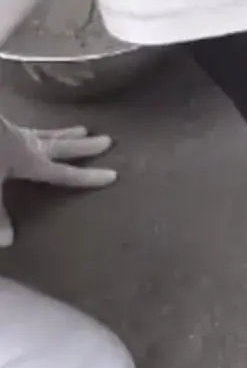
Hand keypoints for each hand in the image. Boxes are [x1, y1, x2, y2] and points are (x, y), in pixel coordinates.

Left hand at [0, 120, 115, 247]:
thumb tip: (8, 243)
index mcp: (32, 162)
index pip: (66, 173)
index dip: (89, 177)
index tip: (113, 174)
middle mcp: (29, 146)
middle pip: (62, 147)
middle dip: (85, 146)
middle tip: (107, 140)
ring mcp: (14, 132)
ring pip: (46, 134)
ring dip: (64, 133)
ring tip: (81, 128)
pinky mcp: (1, 124)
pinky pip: (22, 126)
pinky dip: (33, 128)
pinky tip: (29, 127)